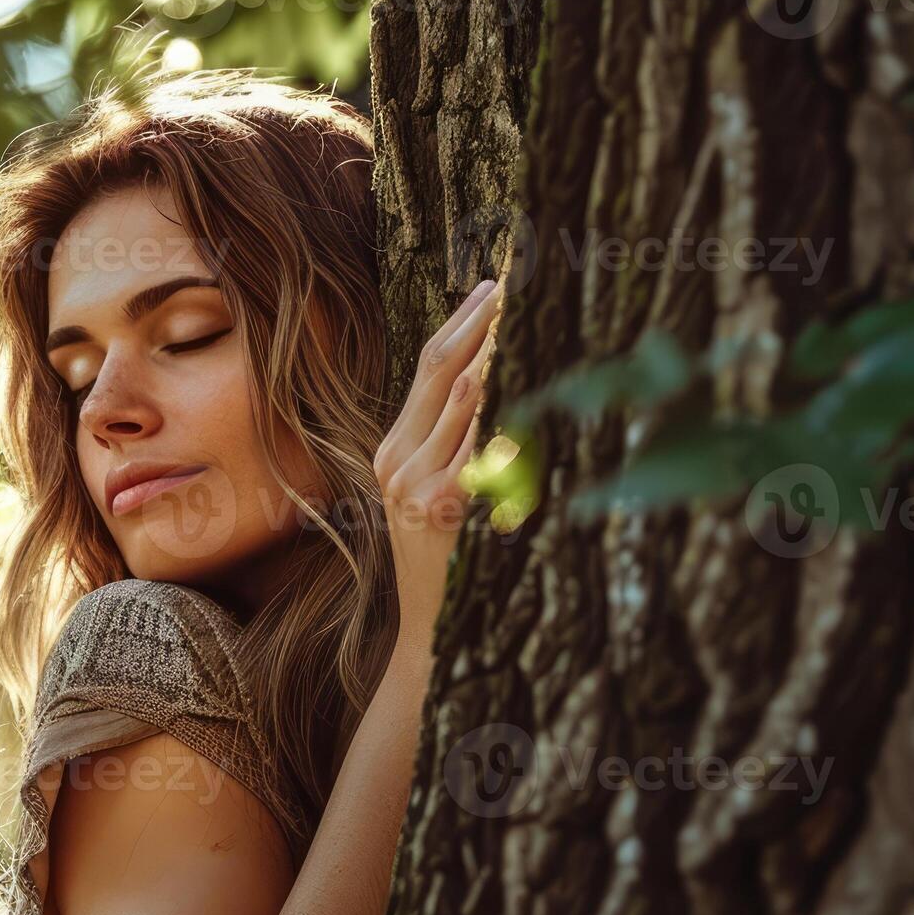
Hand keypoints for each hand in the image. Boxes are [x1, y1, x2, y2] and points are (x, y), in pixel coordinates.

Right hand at [374, 279, 502, 665]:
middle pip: (440, 369)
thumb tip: (496, 381)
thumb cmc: (449, 563)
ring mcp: (413, 483)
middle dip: (478, 320)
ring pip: (458, 399)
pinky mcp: (437, 506)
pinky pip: (471, 444)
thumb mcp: (442, 496)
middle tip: (513, 280)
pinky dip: (493, 408)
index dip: (461, 320)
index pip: (429, 367)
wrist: (430, 634)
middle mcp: (396, 460)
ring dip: (493, 348)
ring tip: (519, 309)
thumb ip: (457, 445)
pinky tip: (512, 376)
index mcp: (394, 451)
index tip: (495, 282)